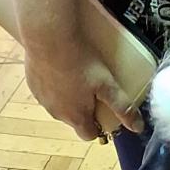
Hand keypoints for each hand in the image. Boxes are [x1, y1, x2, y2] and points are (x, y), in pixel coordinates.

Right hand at [24, 34, 144, 140]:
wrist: (47, 34)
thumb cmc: (80, 60)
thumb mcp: (107, 84)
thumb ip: (123, 107)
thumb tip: (138, 127)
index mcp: (75, 117)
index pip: (89, 135)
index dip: (99, 127)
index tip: (104, 112)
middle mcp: (56, 113)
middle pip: (74, 120)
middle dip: (84, 110)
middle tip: (92, 88)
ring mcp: (41, 99)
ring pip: (59, 105)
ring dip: (67, 97)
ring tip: (76, 76)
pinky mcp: (31, 84)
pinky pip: (46, 91)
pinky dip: (53, 85)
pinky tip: (60, 68)